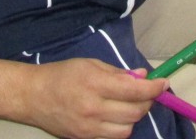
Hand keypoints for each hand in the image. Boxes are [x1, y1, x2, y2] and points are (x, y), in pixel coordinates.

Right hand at [24, 60, 164, 138]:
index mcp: (95, 84)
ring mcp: (90, 128)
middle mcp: (94, 109)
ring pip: (127, 129)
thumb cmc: (62, 74)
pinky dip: (121, 127)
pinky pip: (114, 137)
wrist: (33, 96)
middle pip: (135, 112)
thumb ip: (117, 72)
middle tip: (147, 93)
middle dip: (147, 102)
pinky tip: (117, 116)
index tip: (163, 83)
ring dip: (134, 116)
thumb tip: (143, 76)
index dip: (153, 88)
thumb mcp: (90, 64)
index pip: (134, 90)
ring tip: (130, 105)